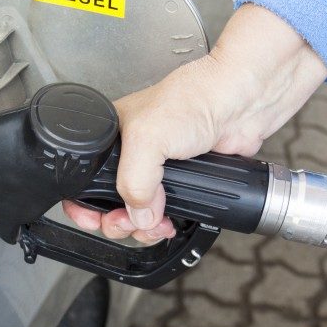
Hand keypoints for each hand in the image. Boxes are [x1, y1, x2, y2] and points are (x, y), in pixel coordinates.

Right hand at [62, 4, 326, 242]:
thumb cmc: (195, 99)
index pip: (85, 178)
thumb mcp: (147, 137)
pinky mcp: (184, 180)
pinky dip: (164, 225)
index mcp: (113, 135)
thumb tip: (137, 215)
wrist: (242, 104)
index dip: (83, 204)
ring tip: (153, 226)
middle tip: (129, 224)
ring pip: (138, 212)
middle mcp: (132, 152)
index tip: (93, 219)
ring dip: (142, 227)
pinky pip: (165, 213)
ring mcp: (159, 168)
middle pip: (110, 201)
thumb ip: (133, 181)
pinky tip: (168, 224)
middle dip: (117, 221)